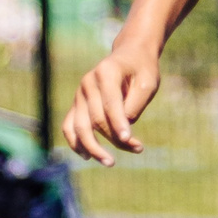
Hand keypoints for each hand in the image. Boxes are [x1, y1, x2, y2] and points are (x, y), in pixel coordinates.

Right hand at [62, 48, 161, 166]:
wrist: (130, 55)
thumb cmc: (142, 70)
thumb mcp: (148, 84)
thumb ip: (135, 105)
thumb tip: (121, 133)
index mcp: (106, 72)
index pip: (110, 103)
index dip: (119, 124)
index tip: (130, 141)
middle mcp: (88, 82)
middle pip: (96, 118)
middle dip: (116, 138)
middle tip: (138, 148)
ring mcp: (80, 94)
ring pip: (80, 126)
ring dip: (93, 147)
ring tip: (110, 162)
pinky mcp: (77, 104)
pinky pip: (69, 126)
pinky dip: (75, 142)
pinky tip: (86, 156)